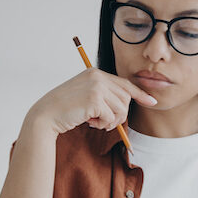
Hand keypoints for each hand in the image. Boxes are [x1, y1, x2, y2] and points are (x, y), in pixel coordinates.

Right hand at [26, 68, 156, 136]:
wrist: (46, 115)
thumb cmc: (65, 109)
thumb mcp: (85, 95)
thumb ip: (103, 94)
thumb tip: (126, 104)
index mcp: (95, 73)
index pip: (124, 83)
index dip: (140, 94)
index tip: (152, 102)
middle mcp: (97, 76)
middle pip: (126, 98)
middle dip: (120, 114)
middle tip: (104, 122)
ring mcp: (96, 86)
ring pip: (121, 109)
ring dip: (111, 121)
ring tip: (96, 122)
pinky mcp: (94, 99)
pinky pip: (111, 117)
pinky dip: (103, 124)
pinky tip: (89, 122)